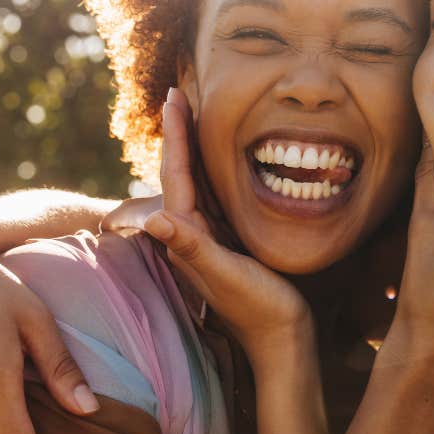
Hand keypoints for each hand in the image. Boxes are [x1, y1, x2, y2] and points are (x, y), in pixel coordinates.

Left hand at [142, 88, 313, 370]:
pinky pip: (216, 194)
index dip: (176, 133)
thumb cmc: (259, 308)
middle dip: (180, 132)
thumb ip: (193, 249)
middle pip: (182, 171)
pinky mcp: (229, 240)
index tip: (174, 96)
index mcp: (189, 234)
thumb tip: (152, 220)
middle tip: (179, 94)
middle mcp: (194, 231)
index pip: (177, 173)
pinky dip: (214, 169)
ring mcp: (211, 235)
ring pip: (198, 181)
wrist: (282, 339)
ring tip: (196, 115)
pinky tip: (223, 160)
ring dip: (194, 146)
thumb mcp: (228, 277)